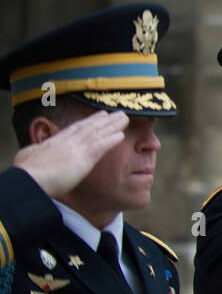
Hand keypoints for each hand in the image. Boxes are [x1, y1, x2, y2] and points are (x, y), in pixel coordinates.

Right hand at [13, 109, 128, 198]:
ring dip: (112, 125)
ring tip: (124, 118)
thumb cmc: (27, 174)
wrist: (29, 180)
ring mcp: (75, 148)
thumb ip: (34, 155)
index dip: (87, 122)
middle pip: (88, 127)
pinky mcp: (83, 157)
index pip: (74, 130)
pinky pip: (101, 146)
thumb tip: (30, 153)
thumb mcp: (28, 159)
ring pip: (97, 133)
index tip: (97, 116)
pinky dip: (111, 139)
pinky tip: (121, 135)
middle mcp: (66, 142)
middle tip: (116, 113)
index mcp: (54, 143)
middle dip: (102, 120)